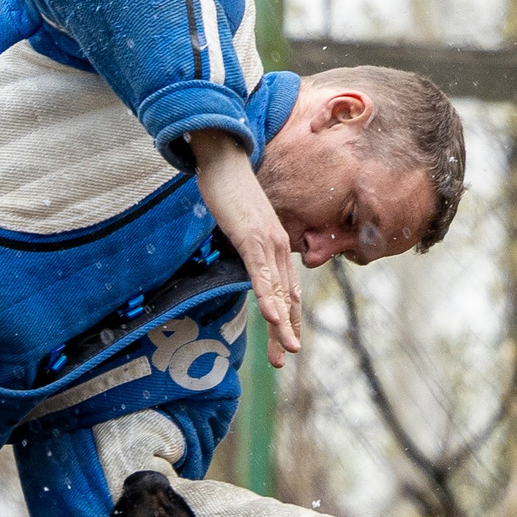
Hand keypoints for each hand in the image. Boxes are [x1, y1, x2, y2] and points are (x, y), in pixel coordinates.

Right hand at [188, 127, 301, 365]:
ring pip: (277, 290)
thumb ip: (245, 241)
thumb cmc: (230, 189)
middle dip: (287, 329)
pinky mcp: (252, 238)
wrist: (226, 159)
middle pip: (287, 295)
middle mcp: (278, 247)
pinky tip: (271, 316)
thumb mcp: (241, 223)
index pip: (288, 288)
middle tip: (289, 357)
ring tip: (286, 350)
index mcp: (276, 245)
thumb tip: (242, 256)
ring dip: (282, 323)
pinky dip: (267, 296)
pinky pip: (260, 273)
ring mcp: (267, 243)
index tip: (289, 341)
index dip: (290, 316)